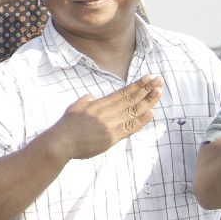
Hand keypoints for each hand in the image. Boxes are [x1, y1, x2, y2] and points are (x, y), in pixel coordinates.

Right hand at [46, 76, 162, 160]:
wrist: (61, 142)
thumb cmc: (66, 126)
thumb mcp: (75, 107)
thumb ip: (85, 100)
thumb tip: (92, 96)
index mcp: (98, 104)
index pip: (122, 92)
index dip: (136, 85)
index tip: (148, 77)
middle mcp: (106, 112)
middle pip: (130, 99)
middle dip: (146, 89)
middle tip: (159, 80)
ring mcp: (109, 124)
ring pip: (132, 111)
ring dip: (147, 101)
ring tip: (158, 92)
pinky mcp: (111, 137)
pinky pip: (129, 128)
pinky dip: (141, 120)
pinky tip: (150, 113)